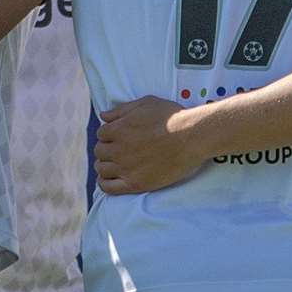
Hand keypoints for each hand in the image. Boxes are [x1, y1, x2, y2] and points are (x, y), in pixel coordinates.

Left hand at [94, 96, 208, 193]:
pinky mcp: (135, 184)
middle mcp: (118, 149)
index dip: (110, 134)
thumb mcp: (146, 103)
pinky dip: (104, 183)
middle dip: (107, 148)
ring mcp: (125, 168)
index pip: (101, 133)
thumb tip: (103, 116)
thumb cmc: (172, 117)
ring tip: (115, 164)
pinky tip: (109, 179)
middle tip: (119, 149)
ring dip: (105, 165)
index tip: (119, 136)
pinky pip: (108, 188)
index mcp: (118, 129)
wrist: (191, 138)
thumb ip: (121, 110)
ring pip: (101, 169)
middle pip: (100, 151)